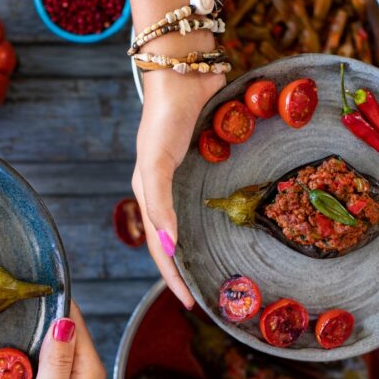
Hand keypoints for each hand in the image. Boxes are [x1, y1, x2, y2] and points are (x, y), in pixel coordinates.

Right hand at [12, 302, 106, 378]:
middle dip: (46, 311)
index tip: (28, 286)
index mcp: (87, 368)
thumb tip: (64, 321)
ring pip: (61, 339)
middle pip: (69, 326)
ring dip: (41, 327)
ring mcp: (78, 377)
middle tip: (13, 298)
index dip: (54, 301)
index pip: (74, 319)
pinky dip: (39, 345)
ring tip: (13, 313)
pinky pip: (55, 355)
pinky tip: (20, 343)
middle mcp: (88, 368)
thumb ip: (56, 362)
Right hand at [133, 68, 224, 308]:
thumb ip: (159, 205)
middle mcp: (166, 192)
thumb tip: (170, 247)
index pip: (161, 248)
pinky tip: (228, 229)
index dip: (173, 276)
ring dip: (200, 248)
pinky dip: (215, 220)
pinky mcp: (204, 164)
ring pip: (191, 224)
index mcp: (150, 196)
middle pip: (174, 242)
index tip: (191, 303)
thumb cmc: (163, 121)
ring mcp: (185, 179)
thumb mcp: (154, 165)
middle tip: (206, 295)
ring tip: (216, 269)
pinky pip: (209, 200)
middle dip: (185, 271)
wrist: (182, 75)